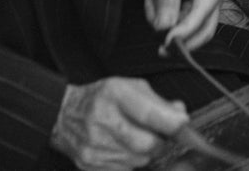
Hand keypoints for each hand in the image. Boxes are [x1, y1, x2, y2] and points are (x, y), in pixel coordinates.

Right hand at [50, 78, 187, 169]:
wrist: (64, 115)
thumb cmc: (102, 97)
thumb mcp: (130, 87)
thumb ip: (157, 101)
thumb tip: (180, 114)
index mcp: (115, 94)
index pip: (147, 113)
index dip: (170, 122)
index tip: (184, 125)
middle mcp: (103, 120)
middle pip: (146, 144)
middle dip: (161, 141)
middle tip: (162, 133)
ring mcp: (95, 147)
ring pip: (139, 160)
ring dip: (148, 152)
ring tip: (140, 138)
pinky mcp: (90, 165)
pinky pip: (125, 170)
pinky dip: (133, 162)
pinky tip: (127, 149)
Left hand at [139, 0, 228, 51]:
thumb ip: (167, 6)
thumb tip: (165, 32)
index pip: (203, 17)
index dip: (186, 32)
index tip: (168, 42)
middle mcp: (210, 0)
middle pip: (201, 32)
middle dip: (181, 40)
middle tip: (162, 49)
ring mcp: (197, 8)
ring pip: (185, 33)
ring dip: (165, 27)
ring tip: (152, 3)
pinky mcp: (184, 13)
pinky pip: (172, 28)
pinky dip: (159, 22)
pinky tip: (153, 3)